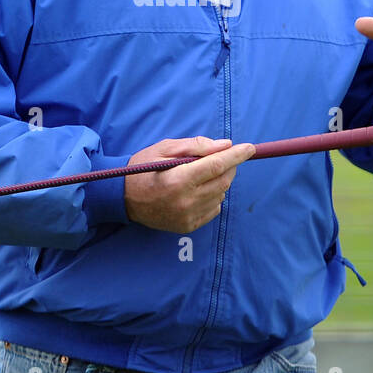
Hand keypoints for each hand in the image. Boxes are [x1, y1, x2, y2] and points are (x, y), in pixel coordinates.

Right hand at [123, 137, 255, 233]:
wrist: (122, 199)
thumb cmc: (143, 168)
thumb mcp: (164, 148)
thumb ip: (196, 146)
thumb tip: (225, 145)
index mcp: (179, 179)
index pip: (218, 165)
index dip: (237, 155)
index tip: (250, 148)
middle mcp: (186, 200)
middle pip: (223, 181)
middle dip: (228, 166)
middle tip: (220, 158)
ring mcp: (188, 216)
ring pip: (221, 195)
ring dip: (219, 181)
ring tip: (201, 175)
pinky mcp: (188, 226)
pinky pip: (214, 209)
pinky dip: (213, 197)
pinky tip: (197, 190)